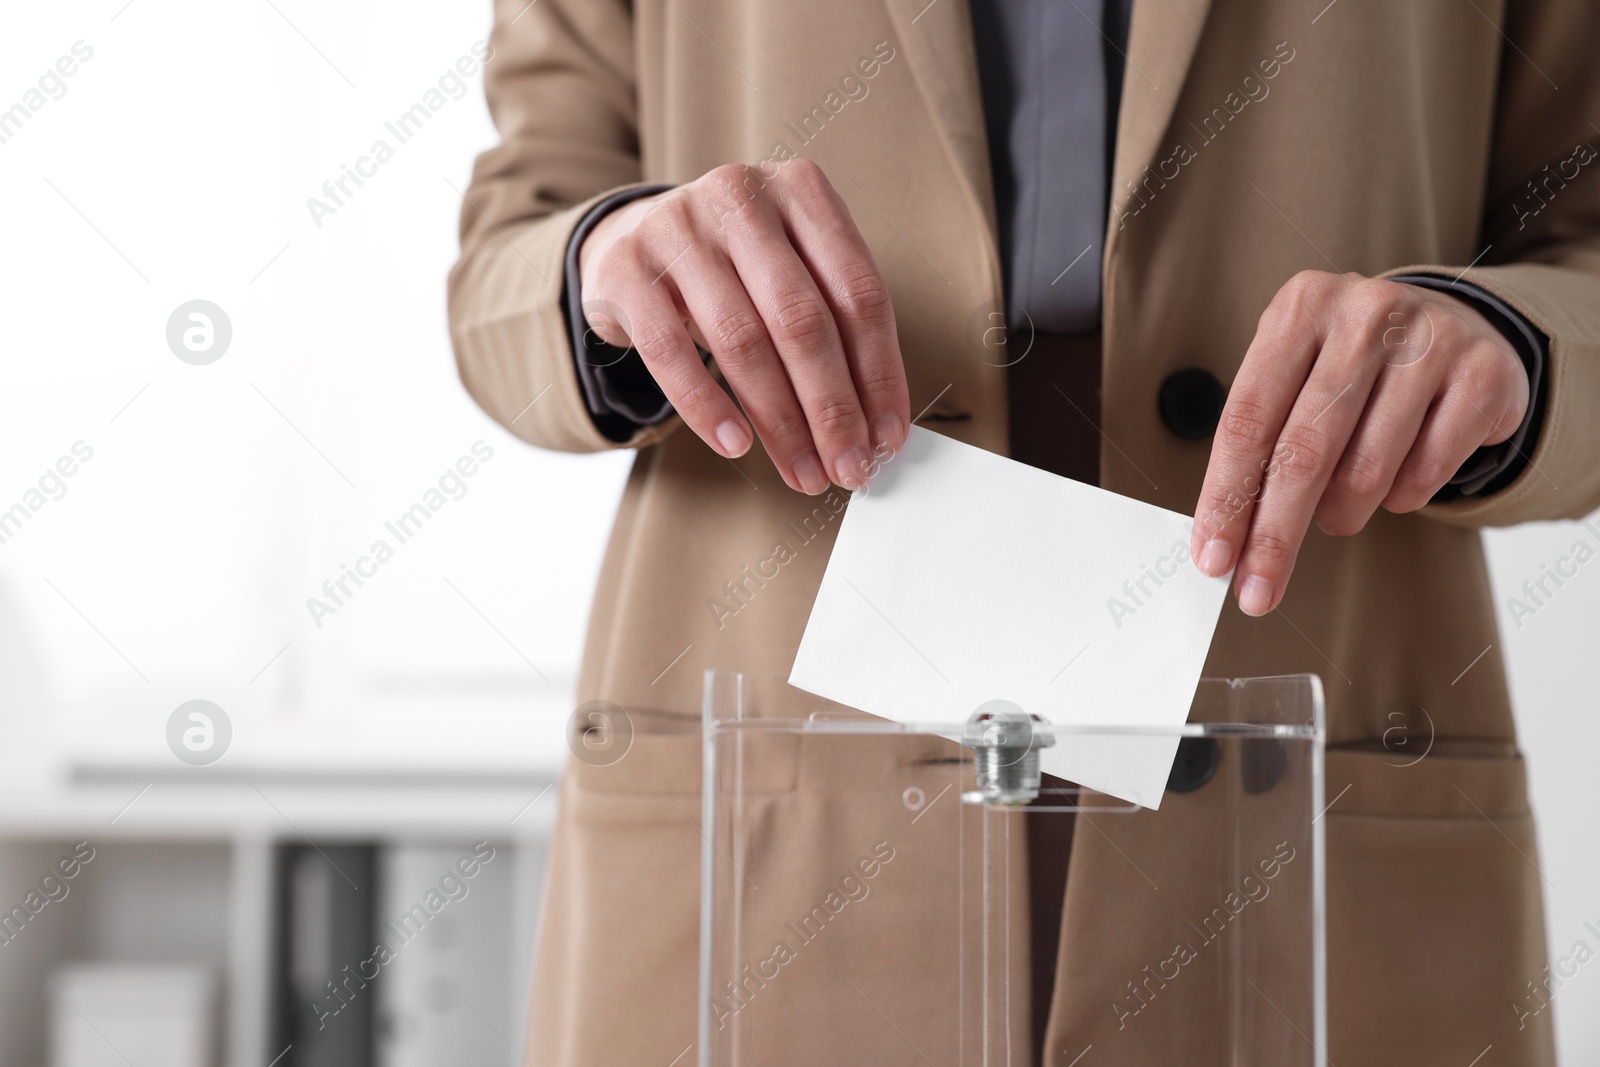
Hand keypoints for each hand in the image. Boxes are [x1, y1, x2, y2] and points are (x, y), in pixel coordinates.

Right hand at [577, 159, 909, 492]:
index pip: (858, 293)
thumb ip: (836, 331)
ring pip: (742, 340)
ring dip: (779, 421)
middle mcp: (741, 197)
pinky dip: (706, 406)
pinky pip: (669, 351)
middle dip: (832, 408)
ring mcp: (678, 228)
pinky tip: (735, 445)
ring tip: (802, 471)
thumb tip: (875, 428)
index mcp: (802, 191)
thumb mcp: (791, 273)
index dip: (879, 374)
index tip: (886, 437)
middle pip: (802, 320)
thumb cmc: (735, 268)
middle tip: (848, 468)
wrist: (633, 240)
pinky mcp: (627, 269)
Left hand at [1191, 271, 1528, 614]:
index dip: (1226, 496)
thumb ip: (1258, 442)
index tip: (1213, 558)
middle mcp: (1366, 314)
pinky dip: (1400, 497)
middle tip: (1256, 591)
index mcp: (1300, 308)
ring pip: (1366, 471)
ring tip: (1336, 510)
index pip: (1247, 420)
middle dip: (1274, 536)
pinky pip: (1425, 473)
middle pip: (1303, 452)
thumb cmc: (1351, 365)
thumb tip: (1221, 538)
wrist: (1452, 326)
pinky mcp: (1484, 375)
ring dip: (1341, 513)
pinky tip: (1396, 478)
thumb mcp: (1294, 377)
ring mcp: (1432, 339)